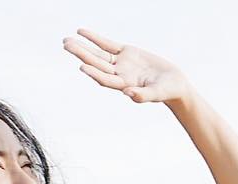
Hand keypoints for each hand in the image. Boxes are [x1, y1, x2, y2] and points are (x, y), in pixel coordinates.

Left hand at [62, 27, 189, 104]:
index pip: (105, 79)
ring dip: (83, 47)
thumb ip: (142, 96)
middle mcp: (118, 74)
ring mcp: (120, 64)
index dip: (94, 73)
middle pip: (96, 64)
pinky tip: (82, 32)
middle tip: (66, 45)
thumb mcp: (156, 93)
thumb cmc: (166, 91)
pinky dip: (95, 38)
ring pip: (98, 54)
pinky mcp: (125, 53)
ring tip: (67, 41)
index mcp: (124, 85)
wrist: (172, 83)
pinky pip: (107, 44)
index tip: (82, 66)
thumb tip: (127, 94)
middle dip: (81, 54)